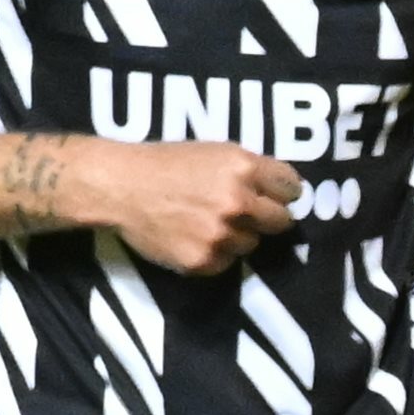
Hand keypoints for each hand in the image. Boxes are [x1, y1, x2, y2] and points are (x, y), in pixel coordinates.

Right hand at [92, 139, 301, 275]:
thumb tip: (282, 191)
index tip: (276, 196)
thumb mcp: (214, 152)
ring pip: (251, 244)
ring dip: (238, 236)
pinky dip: (216, 253)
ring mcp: (222, 235)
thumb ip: (249, 170)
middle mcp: (238, 203)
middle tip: (248, 214)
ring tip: (210, 224)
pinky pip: (226, 262)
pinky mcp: (204, 261)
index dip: (284, 192)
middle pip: (281, 221)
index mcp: (244, 168)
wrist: (122, 187)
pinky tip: (194, 237)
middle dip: (268, 217)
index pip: (291, 188)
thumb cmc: (166, 163)